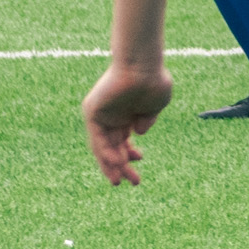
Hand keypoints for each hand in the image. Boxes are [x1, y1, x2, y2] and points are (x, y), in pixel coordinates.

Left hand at [82, 60, 173, 182]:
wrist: (143, 65)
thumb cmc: (153, 81)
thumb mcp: (155, 106)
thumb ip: (148, 119)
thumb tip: (139, 132)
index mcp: (126, 115)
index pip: (122, 141)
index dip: (129, 155)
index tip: (138, 165)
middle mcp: (111, 116)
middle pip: (112, 147)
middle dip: (121, 166)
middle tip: (130, 182)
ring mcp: (100, 114)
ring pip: (103, 146)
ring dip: (111, 164)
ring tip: (119, 181)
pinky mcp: (93, 112)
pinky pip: (98, 138)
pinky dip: (106, 151)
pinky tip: (117, 162)